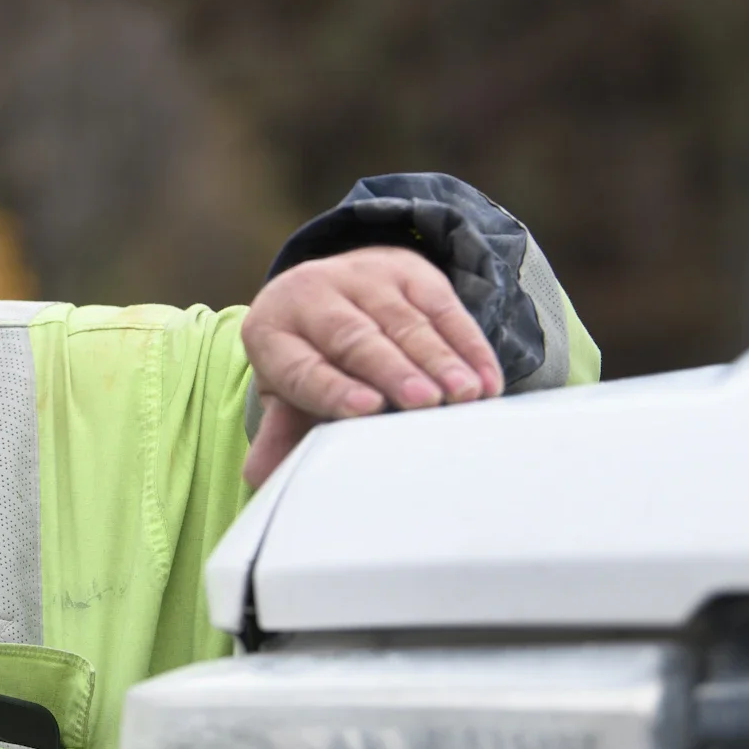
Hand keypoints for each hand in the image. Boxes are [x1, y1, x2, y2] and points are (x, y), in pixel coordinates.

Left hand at [241, 245, 502, 485]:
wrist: (330, 287)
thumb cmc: (311, 356)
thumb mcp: (288, 390)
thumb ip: (281, 432)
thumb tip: (262, 477)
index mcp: (272, 332)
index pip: (302, 365)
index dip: (333, 388)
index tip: (366, 409)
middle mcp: (312, 295)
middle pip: (354, 337)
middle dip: (392, 371)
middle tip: (423, 402)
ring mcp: (362, 278)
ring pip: (404, 321)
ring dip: (439, 359)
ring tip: (464, 394)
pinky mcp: (409, 271)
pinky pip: (443, 306)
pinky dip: (469, 345)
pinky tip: (486, 379)